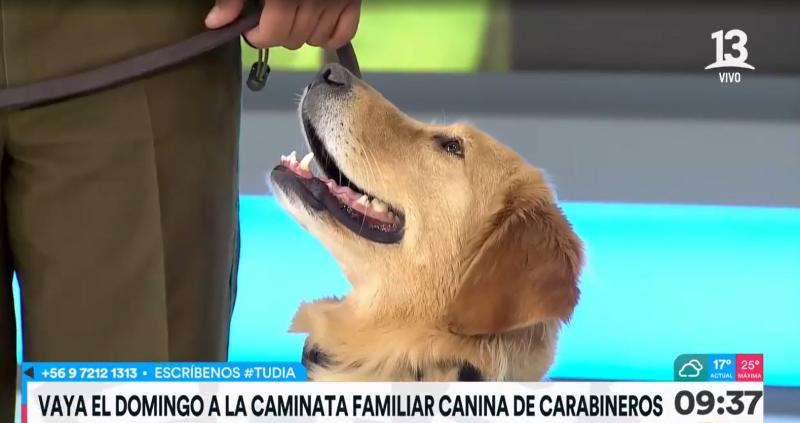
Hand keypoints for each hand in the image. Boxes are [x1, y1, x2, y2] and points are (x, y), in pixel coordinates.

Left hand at [205, 0, 360, 49]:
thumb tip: (215, 23)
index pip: (270, 35)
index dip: (256, 36)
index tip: (251, 27)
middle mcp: (311, 0)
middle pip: (292, 40)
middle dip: (277, 34)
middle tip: (271, 19)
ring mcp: (335, 1)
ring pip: (316, 40)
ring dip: (302, 35)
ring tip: (294, 18)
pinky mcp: (351, 0)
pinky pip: (344, 34)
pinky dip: (331, 37)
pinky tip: (318, 27)